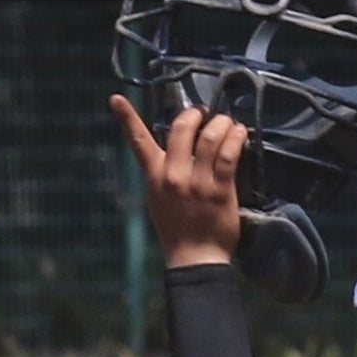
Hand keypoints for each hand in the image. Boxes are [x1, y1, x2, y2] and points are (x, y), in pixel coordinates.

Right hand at [114, 95, 245, 268]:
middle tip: (205, 114)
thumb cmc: (177, 229)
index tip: (116, 98)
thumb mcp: (157, 199)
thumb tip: (172, 150)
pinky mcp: (220, 189)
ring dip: (222, 123)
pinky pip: (229, 154)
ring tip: (228, 123)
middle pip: (182, 127)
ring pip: (210, 136)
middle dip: (196, 114)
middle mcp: (174, 174)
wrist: (194, 258)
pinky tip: (240, 134)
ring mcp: (198, 181)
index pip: (138, 141)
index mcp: (155, 175)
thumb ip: (162, 173)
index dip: (127, 118)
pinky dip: (236, 138)